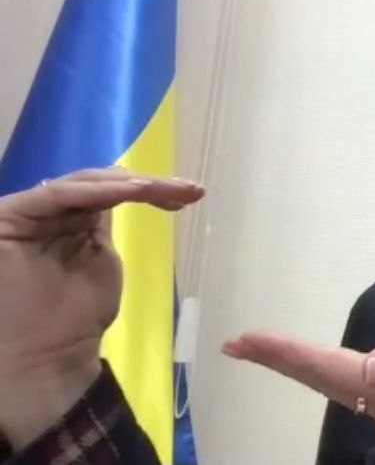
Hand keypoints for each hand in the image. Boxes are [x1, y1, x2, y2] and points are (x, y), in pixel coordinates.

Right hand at [0, 168, 203, 448]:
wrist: (47, 357)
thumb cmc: (75, 318)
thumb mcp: (101, 263)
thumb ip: (102, 230)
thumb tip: (129, 193)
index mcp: (69, 221)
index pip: (111, 193)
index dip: (151, 191)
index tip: (190, 195)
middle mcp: (48, 211)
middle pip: (101, 184)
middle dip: (148, 184)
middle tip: (188, 189)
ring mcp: (28, 212)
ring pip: (82, 184)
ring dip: (126, 184)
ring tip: (158, 187)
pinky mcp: (9, 216)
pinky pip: (57, 195)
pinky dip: (96, 191)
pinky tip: (129, 191)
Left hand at [224, 321, 374, 463]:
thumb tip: (372, 363)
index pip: (339, 371)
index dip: (291, 356)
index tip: (249, 340)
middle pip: (331, 382)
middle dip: (284, 362)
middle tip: (239, 342)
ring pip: (343, 386)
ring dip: (303, 367)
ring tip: (265, 347)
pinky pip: (362, 389)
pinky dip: (331, 373)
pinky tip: (319, 363)